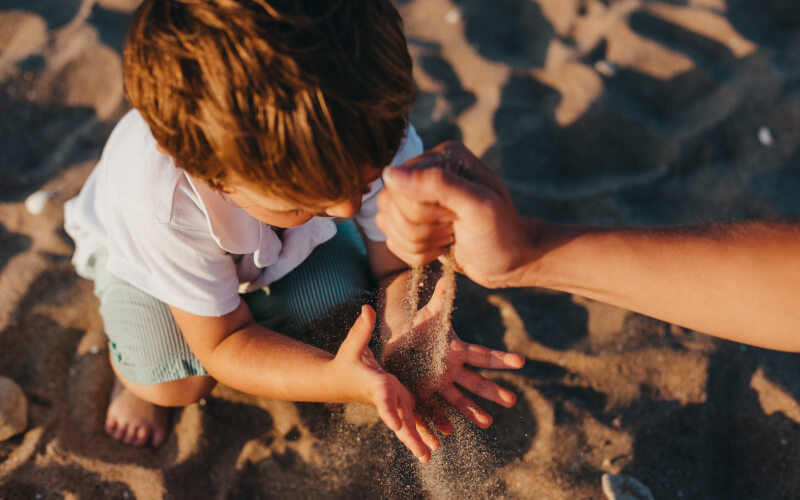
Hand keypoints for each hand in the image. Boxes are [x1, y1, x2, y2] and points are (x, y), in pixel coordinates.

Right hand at [329, 304, 437, 461]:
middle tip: (424, 455)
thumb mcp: (353, 344)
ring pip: (407, 424)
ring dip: (418, 439)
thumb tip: (366, 309)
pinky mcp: (398, 402)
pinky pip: (411, 420)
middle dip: (410, 436)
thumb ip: (361, 329)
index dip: (389, 411)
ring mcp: (393, 402)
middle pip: (399, 419)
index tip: (396, 425)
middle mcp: (386, 397)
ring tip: (430, 455)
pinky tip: (434, 444)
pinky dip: (421, 432)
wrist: (339, 380)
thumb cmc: (346, 360)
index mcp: (376, 384)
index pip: (383, 399)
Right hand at [376, 141, 537, 288]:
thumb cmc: (501, 233)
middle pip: (389, 204)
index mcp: (441, 157)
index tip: (453, 217)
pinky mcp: (411, 222)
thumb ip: (438, 184)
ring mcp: (415, 197)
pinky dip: (415, 253)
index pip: (399, 184)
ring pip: (386, 223)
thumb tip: (391, 174)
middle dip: (420, 229)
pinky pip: (391, 240)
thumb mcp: (478, 206)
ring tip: (447, 238)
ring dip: (417, 243)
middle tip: (452, 229)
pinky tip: (440, 248)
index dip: (421, 210)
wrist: (510, 261)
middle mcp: (424, 172)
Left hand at [382, 278, 524, 432]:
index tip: (521, 362)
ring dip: (472, 412)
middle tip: (512, 400)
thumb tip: (452, 274)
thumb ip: (441, 298)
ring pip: (458, 400)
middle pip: (476, 382)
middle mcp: (452, 371)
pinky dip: (440, 420)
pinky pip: (433, 409)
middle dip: (493, 392)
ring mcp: (439, 385)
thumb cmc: (417, 329)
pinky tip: (447, 431)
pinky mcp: (422, 394)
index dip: (501, 359)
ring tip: (487, 422)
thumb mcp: (429, 314)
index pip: (483, 355)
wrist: (397, 345)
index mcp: (457, 352)